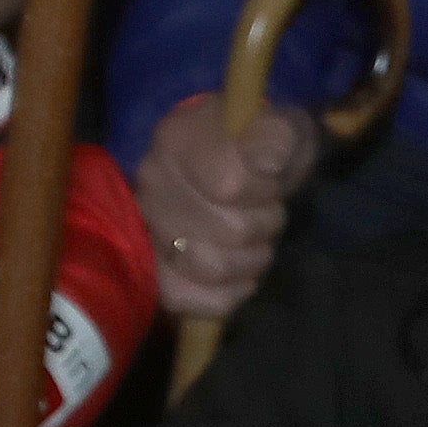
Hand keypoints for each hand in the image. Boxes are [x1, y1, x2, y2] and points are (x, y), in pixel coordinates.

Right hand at [136, 92, 320, 325]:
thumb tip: (265, 164)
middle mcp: (150, 183)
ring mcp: (147, 228)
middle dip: (264, 226)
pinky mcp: (152, 268)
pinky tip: (238, 276)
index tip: (269, 177)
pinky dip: (225, 295)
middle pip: (229, 233)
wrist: (235, 161)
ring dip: (249, 260)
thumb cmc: (259, 144)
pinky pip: (188, 299)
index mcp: (176, 141)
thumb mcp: (280, 127)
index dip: (264, 192)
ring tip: (252, 240)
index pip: (231, 188)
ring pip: (212, 268)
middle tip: (263, 210)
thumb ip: (275, 136)